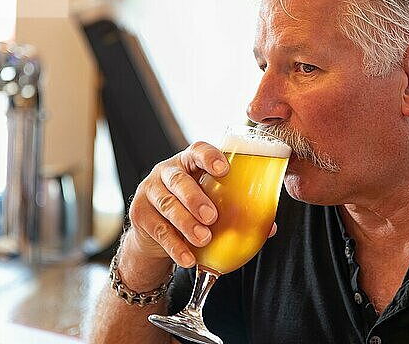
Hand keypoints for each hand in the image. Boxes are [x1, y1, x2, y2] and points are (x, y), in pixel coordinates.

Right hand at [126, 141, 229, 267]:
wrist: (156, 232)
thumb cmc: (192, 209)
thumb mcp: (211, 202)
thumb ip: (236, 210)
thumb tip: (269, 228)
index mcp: (189, 162)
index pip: (197, 150)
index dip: (210, 157)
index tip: (224, 170)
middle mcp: (167, 171)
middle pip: (178, 179)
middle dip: (195, 198)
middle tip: (211, 217)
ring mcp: (150, 191)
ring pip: (166, 204)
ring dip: (186, 223)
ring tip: (203, 239)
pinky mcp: (139, 214)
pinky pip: (158, 230)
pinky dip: (175, 246)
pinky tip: (188, 258)